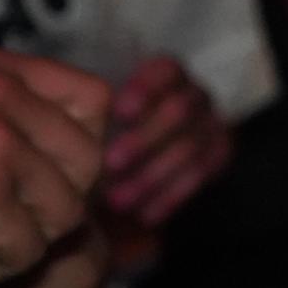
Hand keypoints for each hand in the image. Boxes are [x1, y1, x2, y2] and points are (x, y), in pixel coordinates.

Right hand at [0, 46, 108, 281]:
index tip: (45, 172)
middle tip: (0, 216)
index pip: (93, 99)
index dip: (80, 145)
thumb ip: (2, 108)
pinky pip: (29, 253)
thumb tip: (72, 139)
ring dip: (20, 239)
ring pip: (65, 214)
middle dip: (53, 202)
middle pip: (88, 163)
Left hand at [102, 56, 231, 226]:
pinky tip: (145, 215)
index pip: (165, 72)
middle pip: (179, 111)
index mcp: (168, 74)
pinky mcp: (221, 153)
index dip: (145, 89)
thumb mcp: (102, 110)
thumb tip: (67, 109)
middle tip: (109, 164)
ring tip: (117, 201)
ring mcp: (212, 125)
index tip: (118, 112)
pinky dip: (171, 197)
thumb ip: (93, 109)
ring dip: (151, 177)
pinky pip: (201, 176)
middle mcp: (196, 95)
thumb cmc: (112, 127)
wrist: (149, 153)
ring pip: (190, 149)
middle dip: (143, 139)